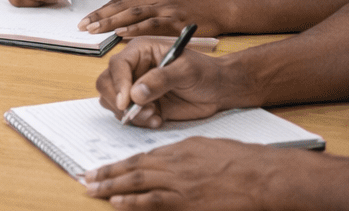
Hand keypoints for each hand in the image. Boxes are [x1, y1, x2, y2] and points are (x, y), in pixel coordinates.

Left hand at [80, 0, 232, 39]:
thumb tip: (125, 26)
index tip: (84, 20)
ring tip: (94, 30)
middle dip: (99, 16)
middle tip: (81, 26)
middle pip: (120, 5)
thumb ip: (147, 13)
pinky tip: (122, 34)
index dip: (100, 11)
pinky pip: (151, 23)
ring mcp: (165, 6)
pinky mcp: (176, 18)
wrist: (221, 6)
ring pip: (131, 13)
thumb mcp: (167, 5)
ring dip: (111, 21)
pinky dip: (135, 28)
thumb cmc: (195, 8)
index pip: (119, 1)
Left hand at [84, 137, 295, 208]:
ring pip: (137, 183)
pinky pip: (153, 201)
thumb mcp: (207, 147)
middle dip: (107, 174)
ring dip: (112, 187)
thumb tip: (166, 160)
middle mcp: (174, 163)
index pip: (141, 156)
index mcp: (178, 149)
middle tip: (87, 178)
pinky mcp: (187, 201)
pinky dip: (133, 202)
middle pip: (133, 168)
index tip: (102, 168)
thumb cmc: (241, 160)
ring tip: (92, 190)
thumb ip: (184, 153)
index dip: (119, 163)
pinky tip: (117, 203)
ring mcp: (179, 183)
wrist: (262, 175)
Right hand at [96, 37, 232, 128]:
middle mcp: (133, 68)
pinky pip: (128, 116)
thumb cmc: (204, 72)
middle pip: (106, 83)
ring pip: (113, 101)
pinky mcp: (142, 105)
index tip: (126, 102)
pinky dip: (139, 122)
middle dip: (119, 101)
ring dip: (128, 114)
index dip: (118, 83)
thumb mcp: (185, 70)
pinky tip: (158, 120)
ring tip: (152, 116)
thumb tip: (135, 94)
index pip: (118, 65)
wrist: (218, 90)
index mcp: (140, 51)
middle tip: (140, 112)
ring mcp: (136, 88)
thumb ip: (161, 79)